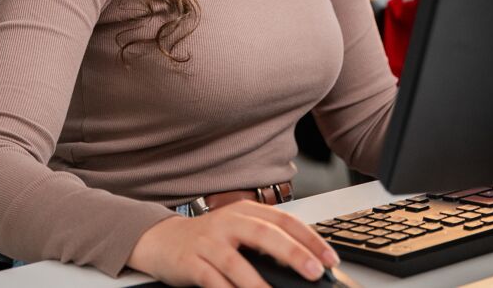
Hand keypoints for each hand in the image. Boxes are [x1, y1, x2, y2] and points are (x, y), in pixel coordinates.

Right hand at [127, 201, 339, 286]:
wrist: (162, 239)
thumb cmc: (209, 238)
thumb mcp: (239, 230)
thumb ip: (267, 242)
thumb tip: (305, 262)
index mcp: (246, 211)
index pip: (285, 220)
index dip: (310, 239)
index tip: (330, 259)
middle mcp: (228, 222)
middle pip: (264, 234)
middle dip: (292, 253)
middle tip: (314, 271)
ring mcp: (208, 242)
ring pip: (236, 261)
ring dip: (259, 282)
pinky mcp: (190, 262)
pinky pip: (211, 279)